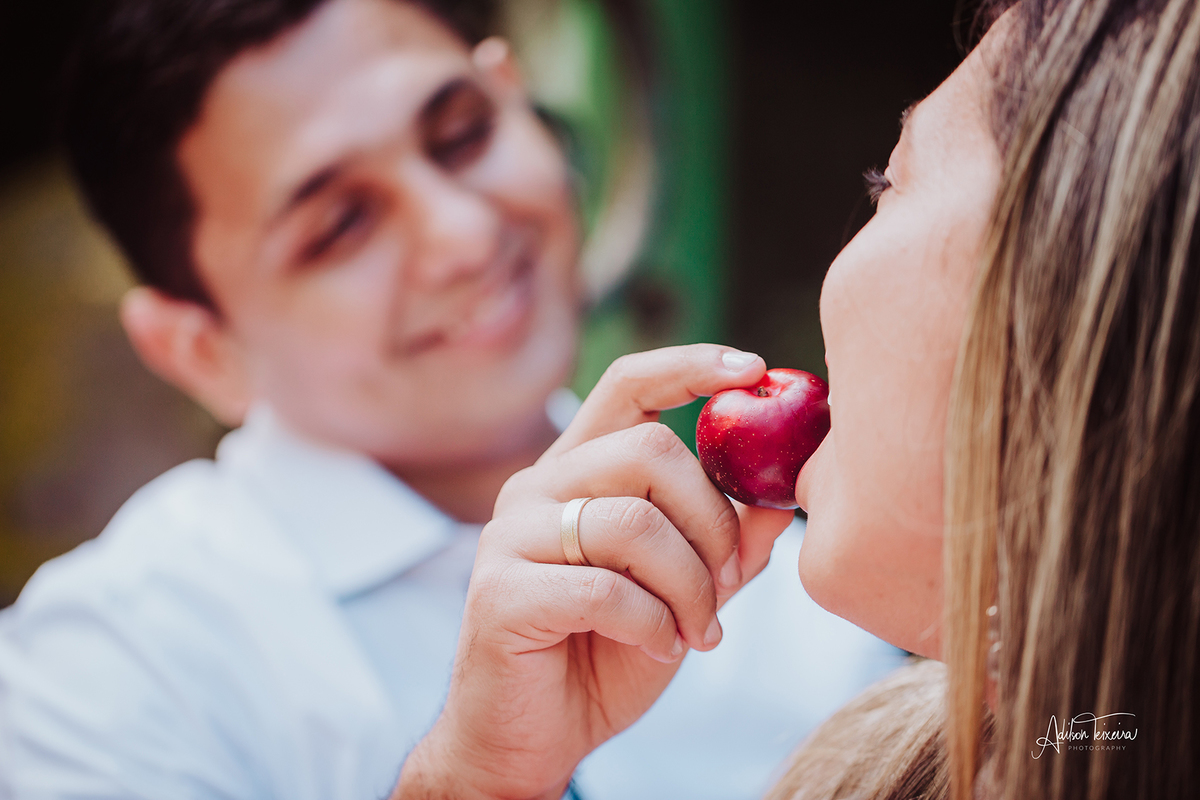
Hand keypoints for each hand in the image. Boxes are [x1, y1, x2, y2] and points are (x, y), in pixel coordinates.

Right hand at [393, 345, 794, 798]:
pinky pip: (605, 589)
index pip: (626, 387)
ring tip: (698, 631)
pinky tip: (660, 650)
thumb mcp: (681, 595)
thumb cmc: (602, 658)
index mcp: (576, 474)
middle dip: (712, 519)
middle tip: (728, 579)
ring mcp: (511, 537)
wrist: (528, 742)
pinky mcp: (501, 592)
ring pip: (633, 522)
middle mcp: (537, 490)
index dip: (689, 367)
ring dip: (690, 586)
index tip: (752, 369)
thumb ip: (724, 547)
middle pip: (648, 451)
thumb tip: (780, 498)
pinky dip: (653, 625)